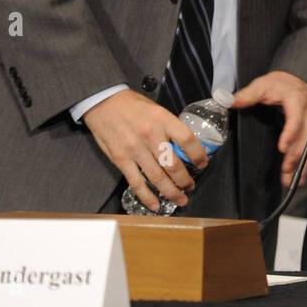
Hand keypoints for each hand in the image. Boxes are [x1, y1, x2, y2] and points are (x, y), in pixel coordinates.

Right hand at [83, 88, 203, 211]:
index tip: (203, 163)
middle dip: (185, 180)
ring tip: (180, 199)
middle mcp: (151, 135)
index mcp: (163, 120)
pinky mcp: (121, 159)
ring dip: (171, 192)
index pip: (187, 140)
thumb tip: (184, 144)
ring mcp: (135, 149)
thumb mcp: (156, 109)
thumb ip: (169, 126)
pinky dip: (147, 196)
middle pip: (174, 165)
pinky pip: (136, 182)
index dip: (198, 155)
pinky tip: (155, 204)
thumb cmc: (131, 105)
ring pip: (157, 177)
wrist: (103, 102)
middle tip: (190, 187)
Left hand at [233, 71, 306, 186]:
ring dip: (302, 164)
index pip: (296, 119)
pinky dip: (305, 162)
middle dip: (296, 156)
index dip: (290, 134)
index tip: (282, 147)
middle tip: (285, 171)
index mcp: (297, 101)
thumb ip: (248, 94)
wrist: (296, 78)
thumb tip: (230, 101)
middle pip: (305, 137)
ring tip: (293, 181)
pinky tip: (299, 176)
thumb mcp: (263, 84)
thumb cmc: (280, 83)